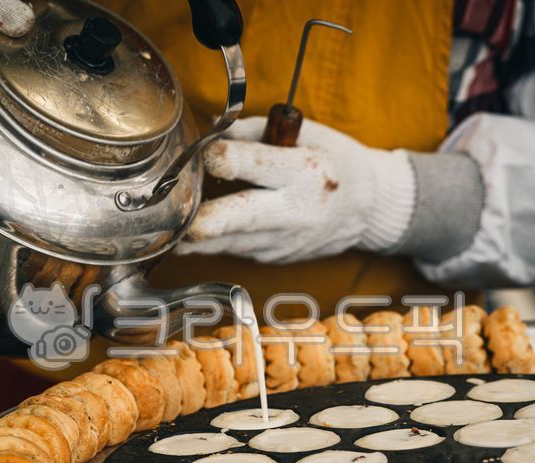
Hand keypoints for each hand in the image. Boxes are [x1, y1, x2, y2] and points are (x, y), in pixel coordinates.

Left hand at [176, 117, 415, 263]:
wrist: (368, 209)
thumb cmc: (334, 161)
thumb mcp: (307, 133)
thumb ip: (254, 131)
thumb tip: (210, 133)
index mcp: (303, 172)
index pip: (246, 164)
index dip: (214, 156)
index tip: (201, 152)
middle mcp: (293, 212)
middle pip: (233, 219)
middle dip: (197, 219)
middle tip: (166, 215)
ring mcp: (281, 243)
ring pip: (224, 242)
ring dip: (192, 232)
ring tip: (165, 221)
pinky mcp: (271, 259)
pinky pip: (232, 248)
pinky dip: (212, 237)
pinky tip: (197, 226)